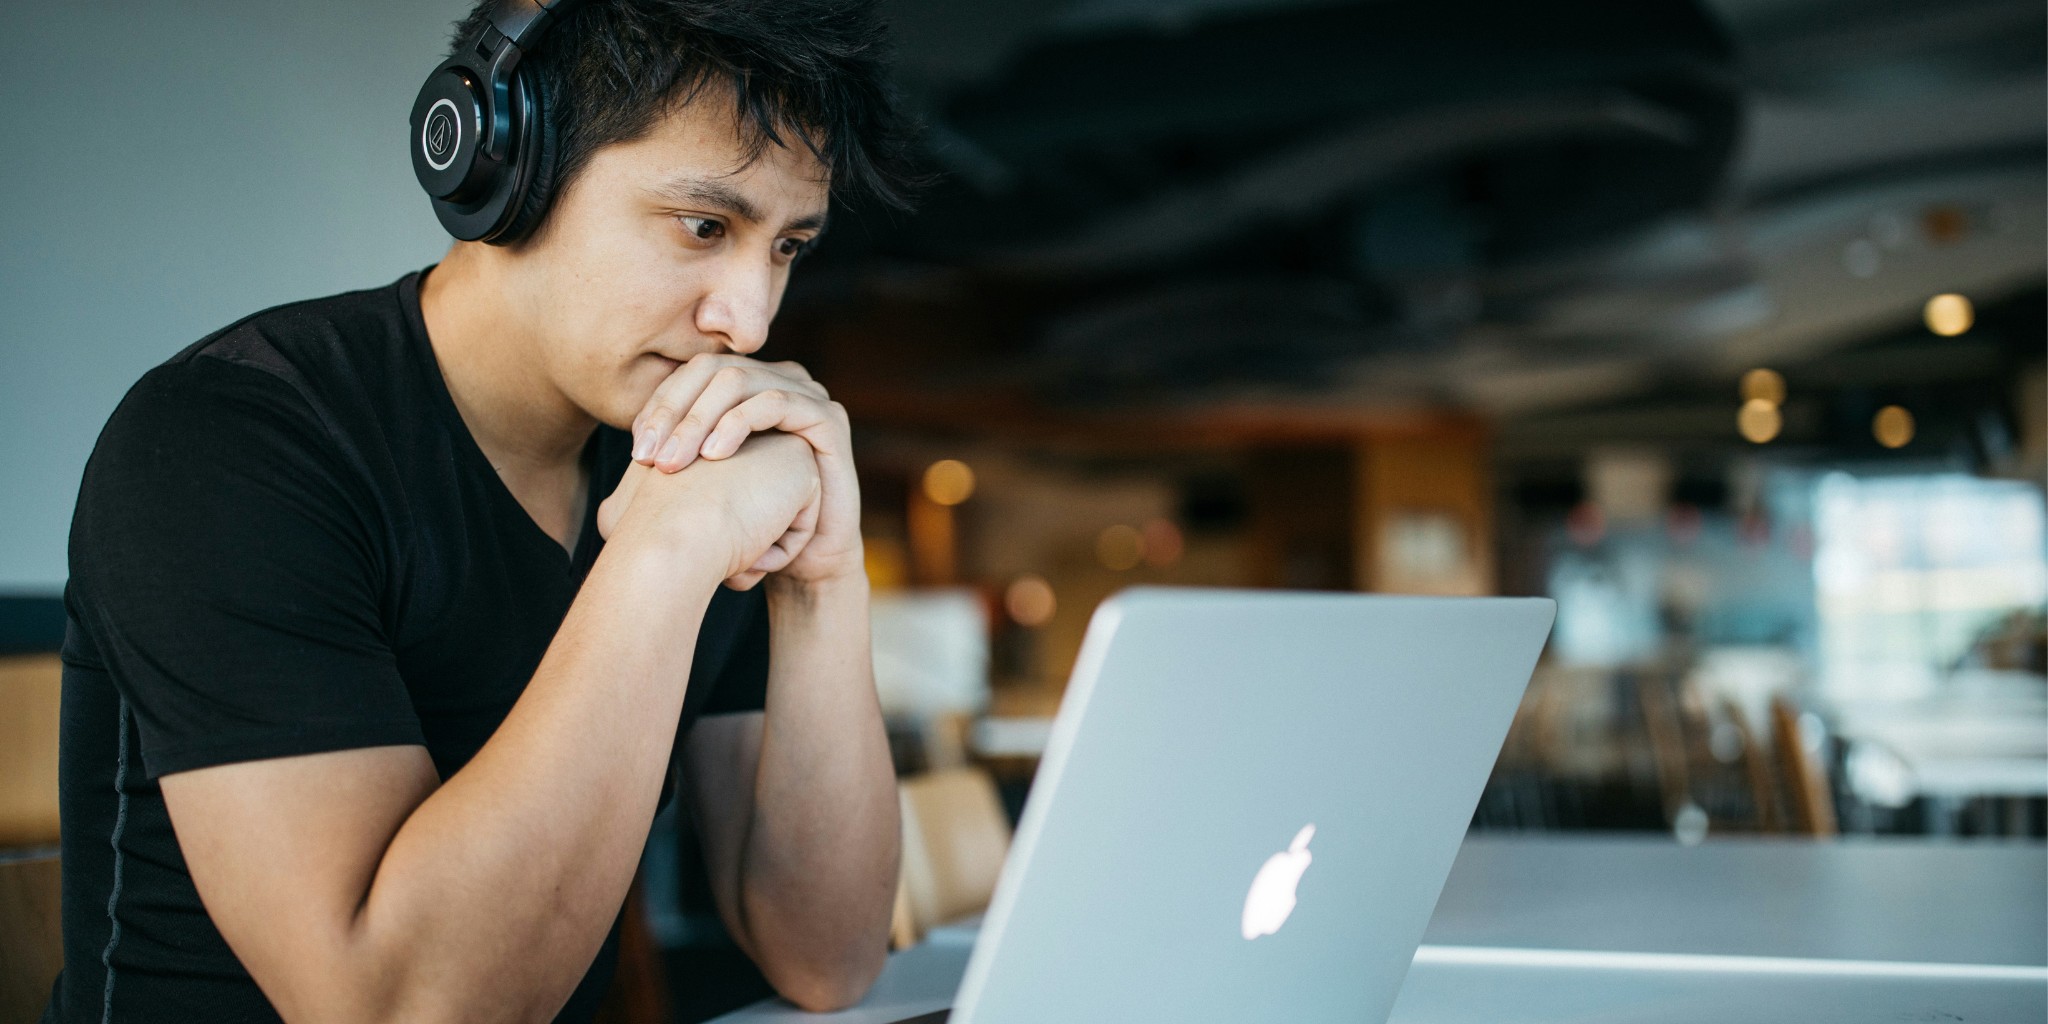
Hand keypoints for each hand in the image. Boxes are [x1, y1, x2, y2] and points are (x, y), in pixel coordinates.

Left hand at [631, 355, 862, 586]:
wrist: (805, 561)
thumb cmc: (751, 525)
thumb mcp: (703, 488)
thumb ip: (674, 460)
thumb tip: (628, 458)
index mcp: (747, 388)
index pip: (691, 375)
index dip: (660, 405)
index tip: (637, 451)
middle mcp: (776, 381)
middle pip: (711, 370)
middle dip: (674, 412)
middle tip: (649, 457)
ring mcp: (806, 394)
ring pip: (739, 381)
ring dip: (699, 419)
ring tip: (675, 462)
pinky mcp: (828, 417)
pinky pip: (775, 402)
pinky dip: (738, 423)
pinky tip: (715, 456)